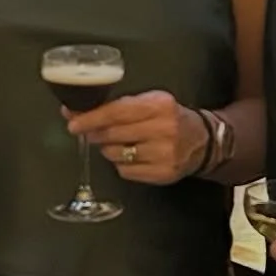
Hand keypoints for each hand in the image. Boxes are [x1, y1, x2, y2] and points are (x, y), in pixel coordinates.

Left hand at [66, 91, 206, 185]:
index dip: (91, 118)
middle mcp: (164, 129)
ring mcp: (164, 154)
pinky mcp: (163, 174)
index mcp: (159, 105)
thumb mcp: (151, 101)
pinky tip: (132, 155)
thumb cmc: (169, 118)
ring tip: (118, 143)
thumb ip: (120, 105)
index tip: (73, 122)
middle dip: (95, 133)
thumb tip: (79, 111)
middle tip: (89, 132)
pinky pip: (125, 171)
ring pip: (116, 154)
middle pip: (113, 134)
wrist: (202, 141)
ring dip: (108, 149)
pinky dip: (122, 163)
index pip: (116, 111)